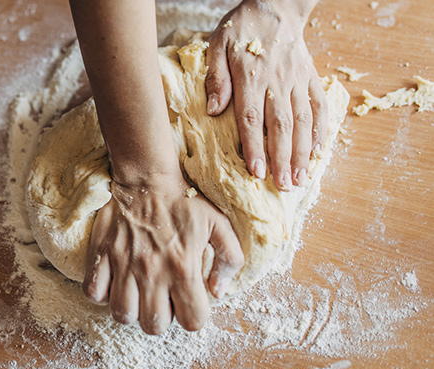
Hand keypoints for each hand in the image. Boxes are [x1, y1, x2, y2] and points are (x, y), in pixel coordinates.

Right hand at [83, 175, 243, 334]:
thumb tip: (218, 291)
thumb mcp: (219, 225)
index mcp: (184, 268)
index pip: (193, 321)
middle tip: (161, 299)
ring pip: (122, 315)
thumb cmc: (184, 202)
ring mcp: (123, 265)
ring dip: (131, 310)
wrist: (147, 176)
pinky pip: (93, 292)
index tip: (188, 302)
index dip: (193, 316)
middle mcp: (153, 272)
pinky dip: (102, 294)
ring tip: (137, 295)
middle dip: (161, 318)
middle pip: (154, 326)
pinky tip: (114, 283)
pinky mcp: (101, 255)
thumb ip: (229, 260)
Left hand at [205, 0, 327, 189]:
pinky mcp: (311, 78)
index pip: (252, 117)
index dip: (254, 146)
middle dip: (282, 158)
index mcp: (251, 76)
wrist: (276, 6)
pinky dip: (321, 131)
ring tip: (300, 179)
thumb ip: (216, 78)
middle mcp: (277, 81)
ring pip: (303, 121)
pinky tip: (318, 153)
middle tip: (283, 186)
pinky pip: (319, 107)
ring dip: (302, 152)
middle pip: (281, 125)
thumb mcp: (218, 45)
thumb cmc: (241, 29)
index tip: (256, 172)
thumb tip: (212, 110)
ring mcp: (297, 80)